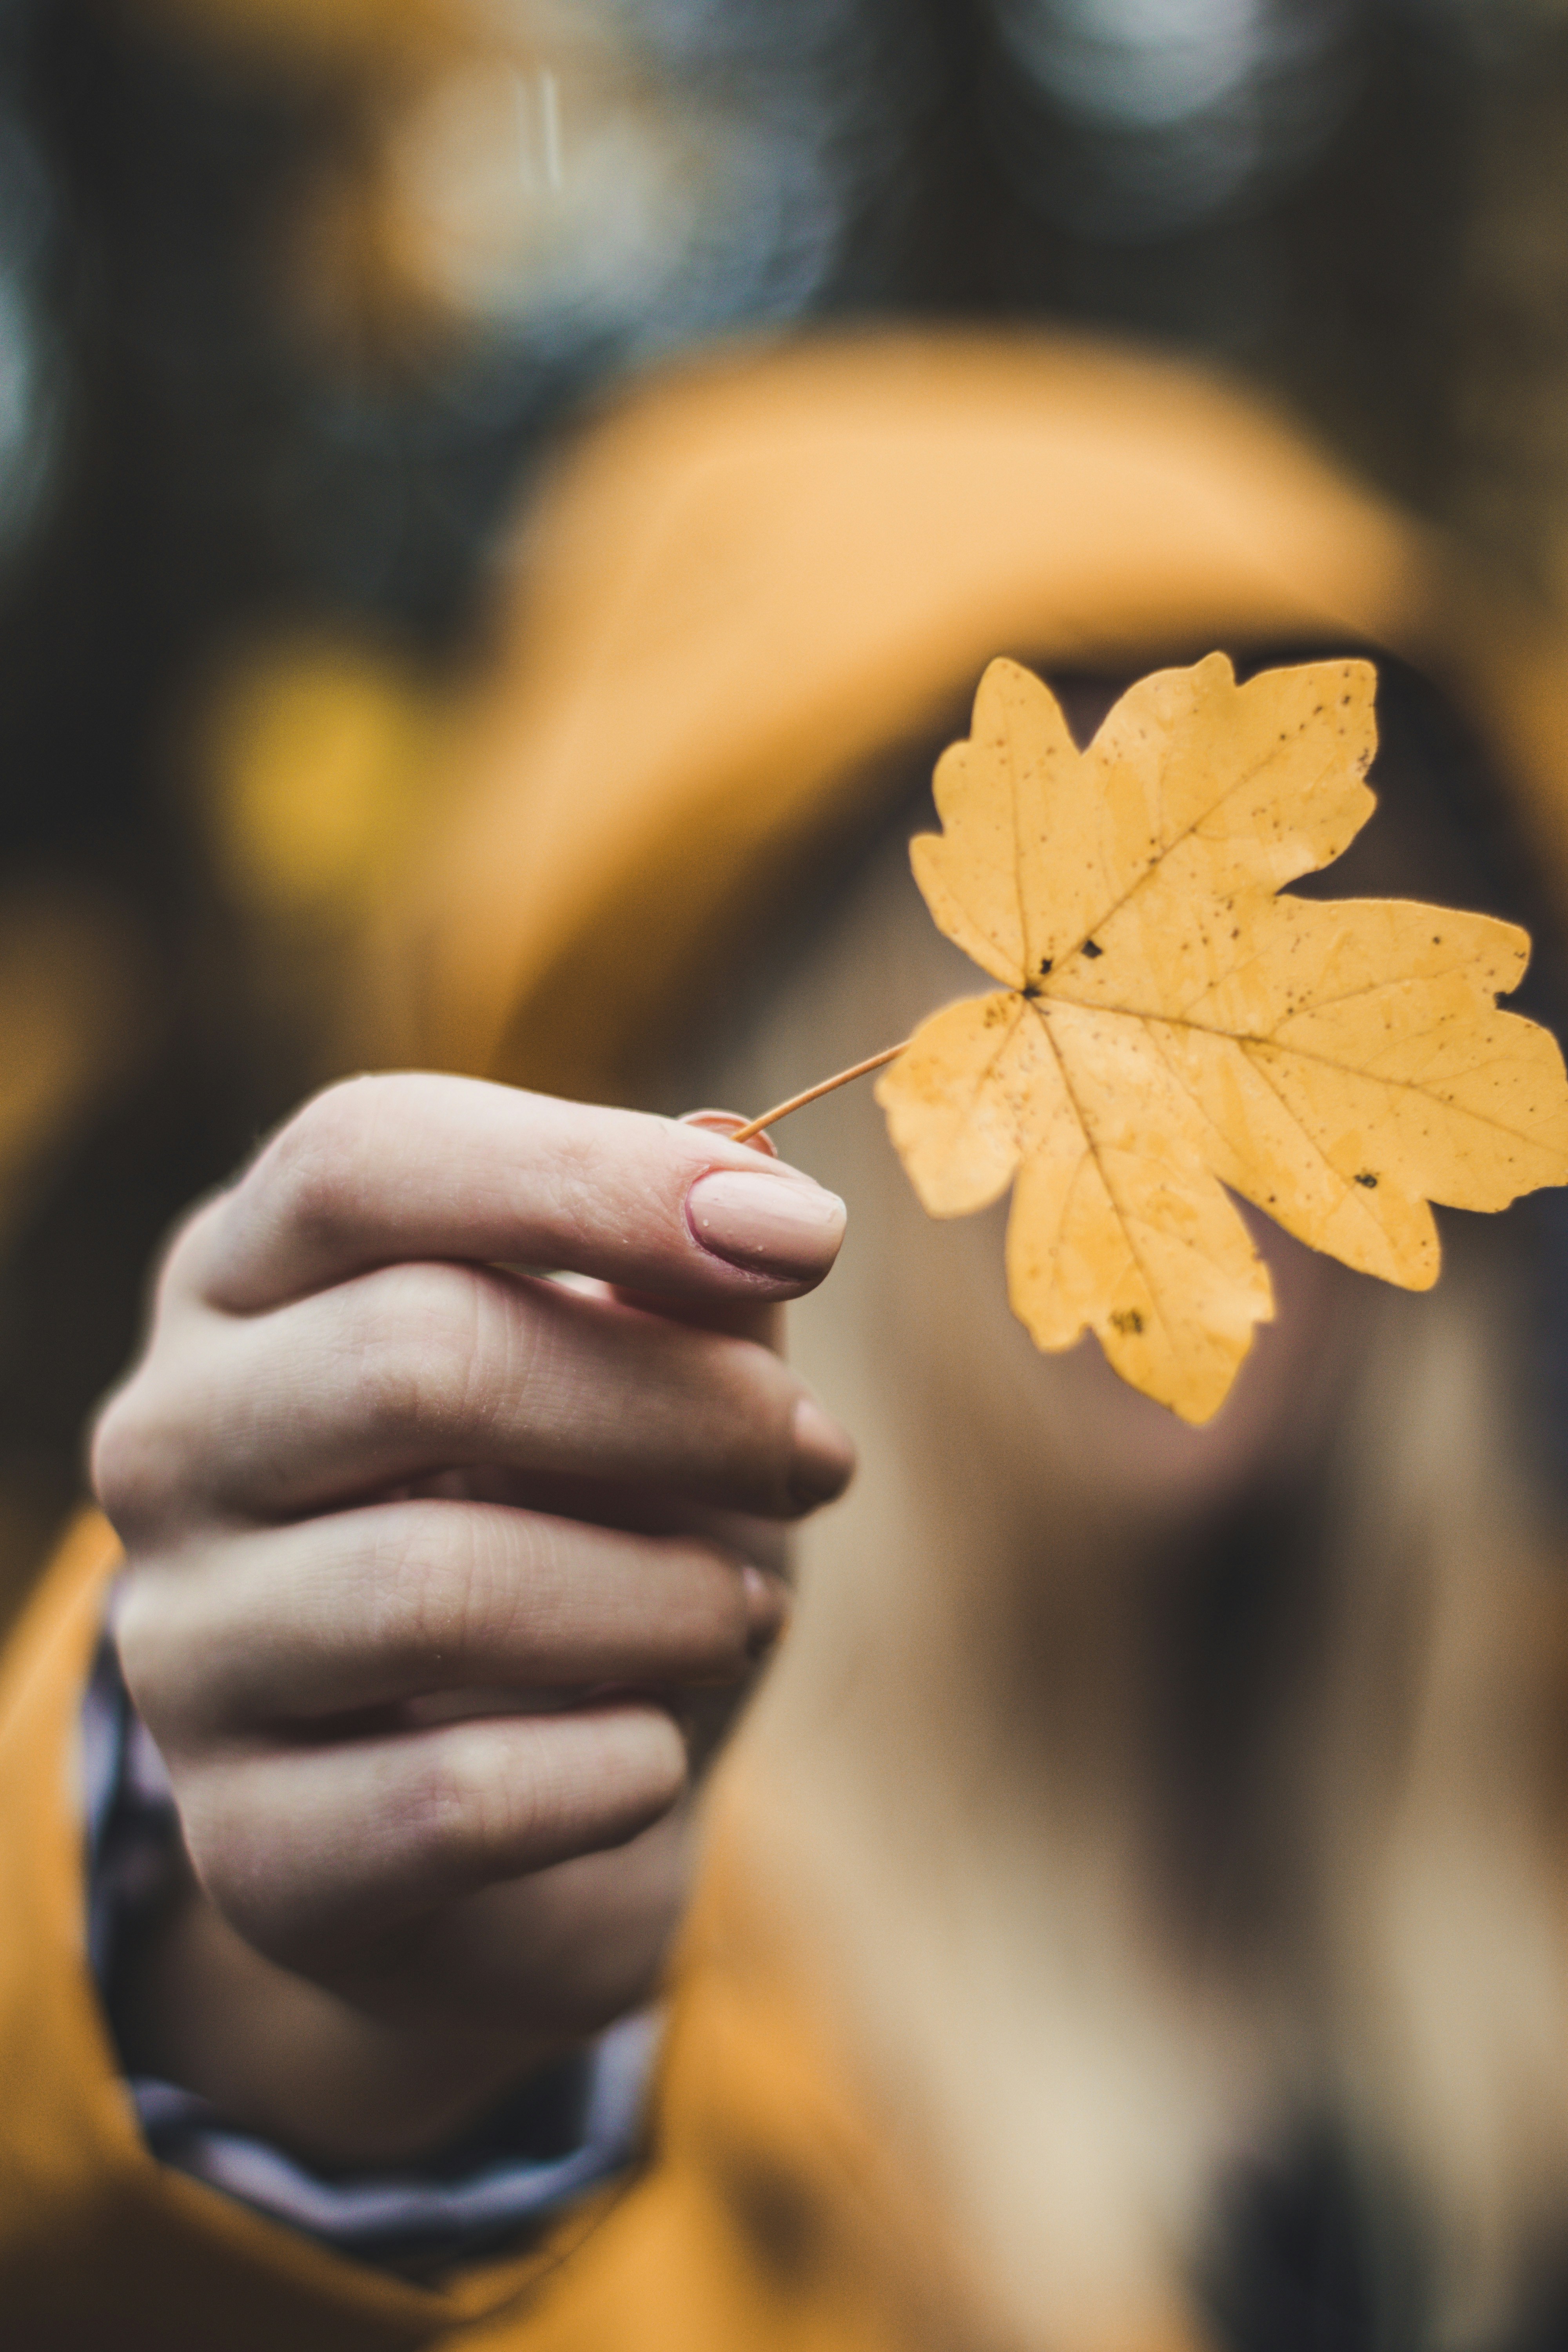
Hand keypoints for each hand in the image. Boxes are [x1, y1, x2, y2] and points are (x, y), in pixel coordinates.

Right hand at [91, 1073, 850, 2163]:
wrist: (523, 1824)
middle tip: (818, 1457)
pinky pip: (452, 1797)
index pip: (363, 1159)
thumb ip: (685, 1271)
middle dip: (681, 1406)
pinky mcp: (246, 1844)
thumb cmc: (591, 1532)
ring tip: (741, 1609)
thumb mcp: (650, 1373)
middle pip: (416, 1356)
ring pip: (434, 1587)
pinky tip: (651, 1751)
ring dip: (662, 1599)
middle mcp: (173, 1441)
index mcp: (250, 1277)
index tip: (812, 1234)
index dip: (597, 1175)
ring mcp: (184, 1647)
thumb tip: (744, 1163)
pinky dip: (614, 1768)